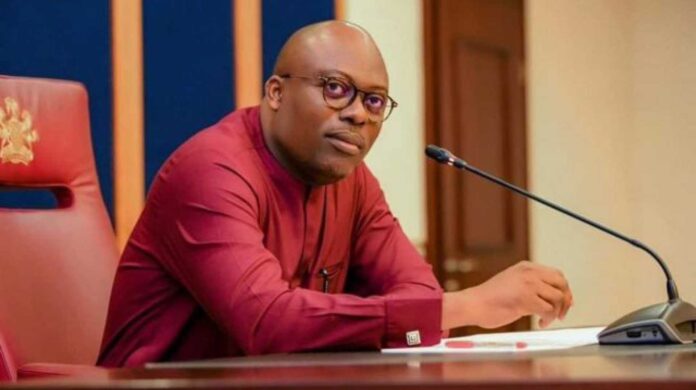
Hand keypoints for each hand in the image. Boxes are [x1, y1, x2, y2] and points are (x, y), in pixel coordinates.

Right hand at [442, 261, 572, 329]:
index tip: (564, 304)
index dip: (564, 290)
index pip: (556, 275)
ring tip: (545, 320)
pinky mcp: (526, 299)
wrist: (472, 304)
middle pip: (562, 283)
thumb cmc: (489, 299)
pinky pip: (549, 310)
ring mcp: (528, 284)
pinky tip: (539, 323)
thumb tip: (553, 300)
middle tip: (561, 314)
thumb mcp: (512, 284)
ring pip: (558, 297)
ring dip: (556, 312)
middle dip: (566, 300)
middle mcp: (529, 272)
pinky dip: (547, 319)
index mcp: (526, 267)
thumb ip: (531, 287)